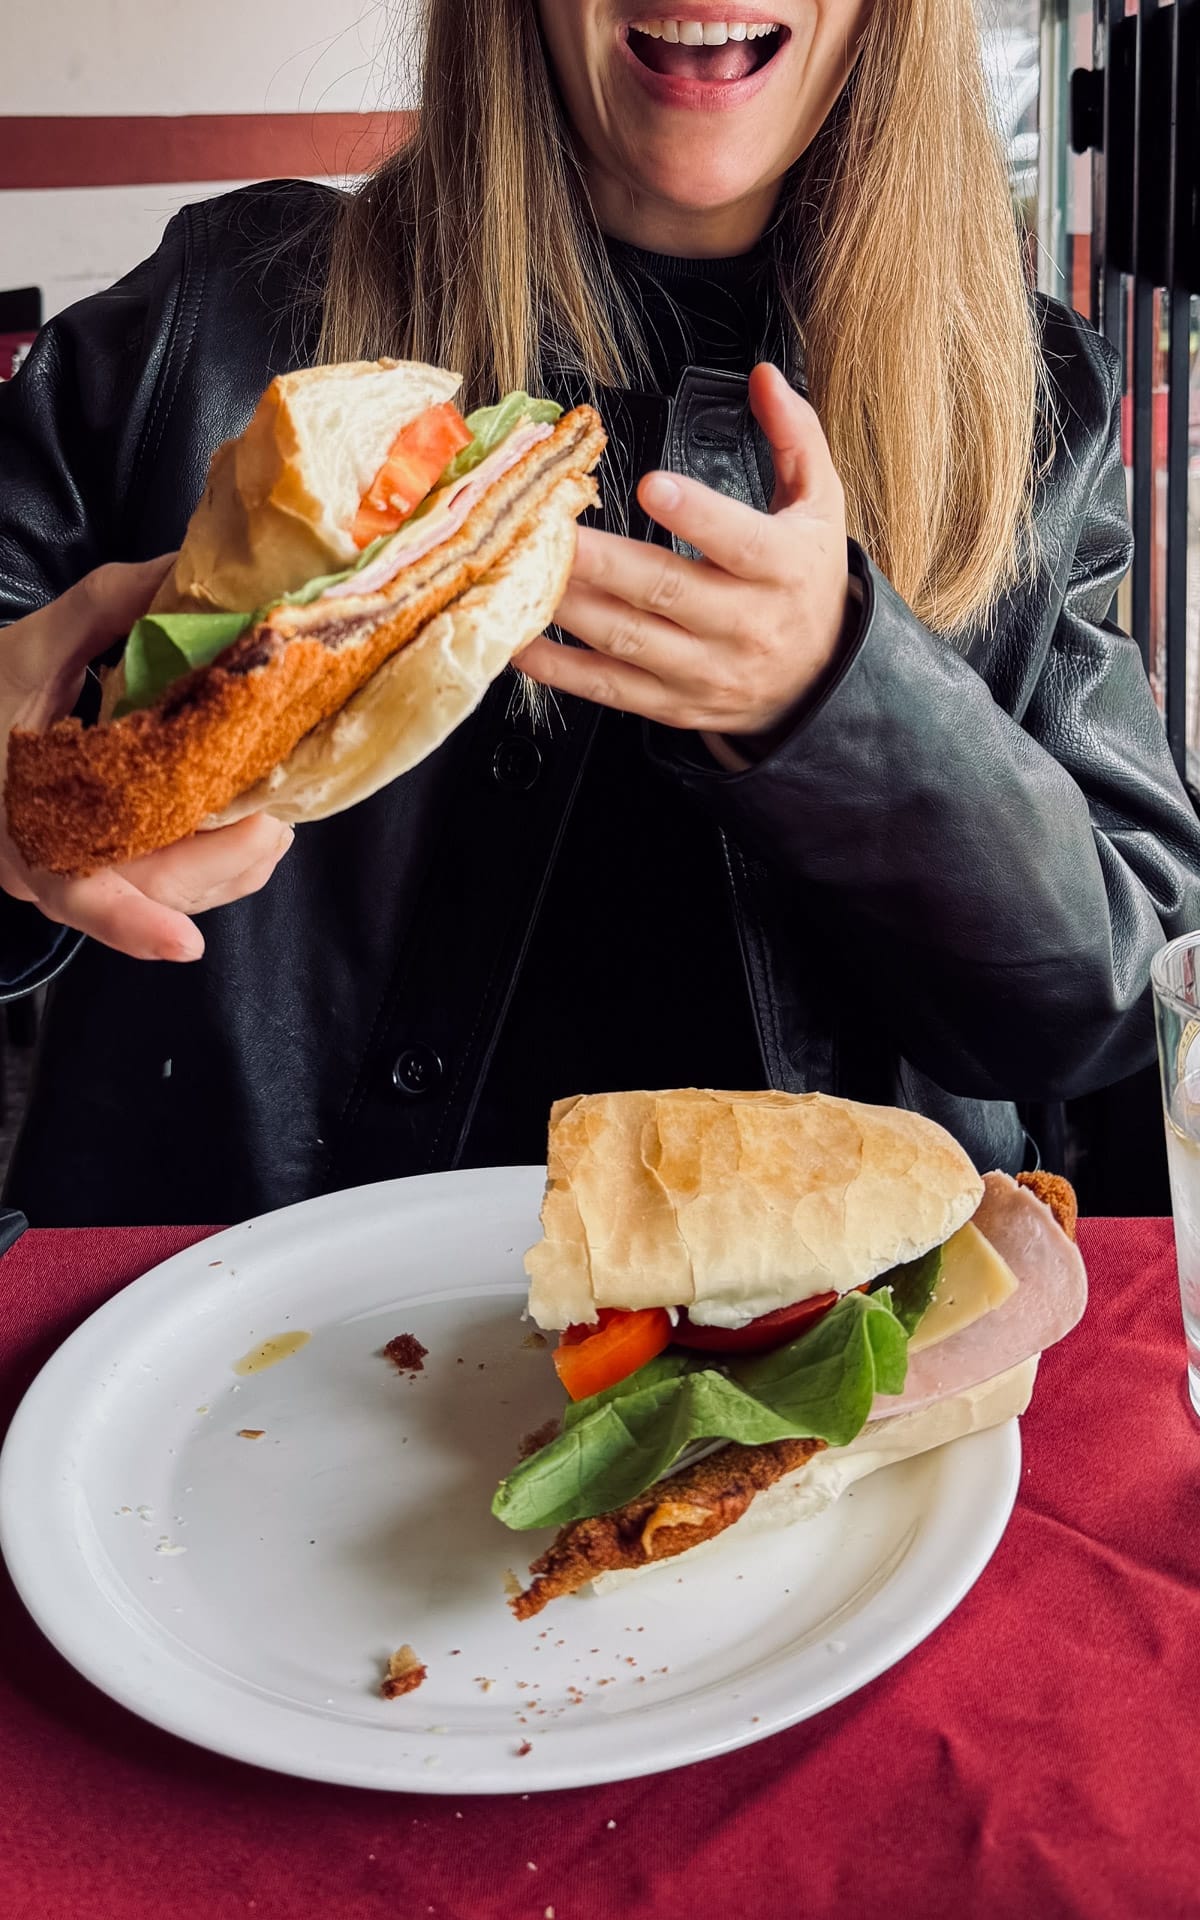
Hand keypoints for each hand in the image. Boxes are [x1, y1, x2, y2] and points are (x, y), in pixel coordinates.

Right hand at [0, 558, 293, 962]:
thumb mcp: (28, 647)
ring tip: (278, 815)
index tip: (184, 944)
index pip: (73, 894)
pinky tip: (253, 817)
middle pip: (148, 894)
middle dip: (222, 864)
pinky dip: (220, 855)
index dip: (130, 923)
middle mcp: (50, 868)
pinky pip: (174, 879)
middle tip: (276, 819)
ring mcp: (81, 872)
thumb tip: (180, 570)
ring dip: (232, 862)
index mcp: (18, 829)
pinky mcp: (108, 865)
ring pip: (172, 894)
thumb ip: (101, 610)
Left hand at [517, 363, 851, 747]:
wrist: (817, 681)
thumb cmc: (807, 583)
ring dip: (569, 606)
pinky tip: (523, 641)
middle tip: (553, 529)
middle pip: (666, 590)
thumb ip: (796, 438)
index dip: (697, 515)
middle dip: (603, 560)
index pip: (741, 542)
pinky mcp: (673, 704)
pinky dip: (560, 669)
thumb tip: (764, 378)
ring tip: (523, 571)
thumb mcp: (821, 506)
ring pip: (627, 639)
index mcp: (782, 568)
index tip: (653, 485)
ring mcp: (704, 670)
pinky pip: (609, 689)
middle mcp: (743, 624)